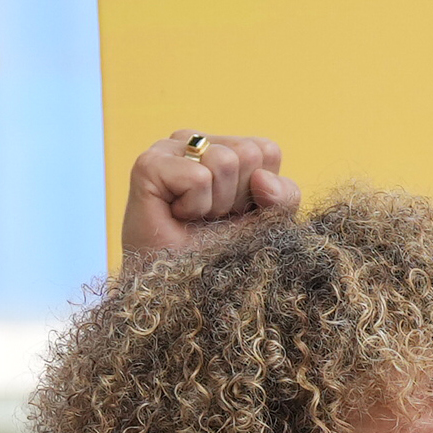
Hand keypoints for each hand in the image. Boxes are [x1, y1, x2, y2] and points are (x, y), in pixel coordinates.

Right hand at [123, 131, 294, 257]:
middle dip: (237, 198)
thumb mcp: (266, 223)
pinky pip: (197, 178)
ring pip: (224, 161)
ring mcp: (169, 147)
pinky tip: (175, 216)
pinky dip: (194, 207)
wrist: (178, 292)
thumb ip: (284, 196)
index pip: (266, 150)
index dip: (259, 192)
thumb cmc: (217, 254)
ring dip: (215, 205)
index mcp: (224, 146)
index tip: (232, 214)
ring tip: (193, 218)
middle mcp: (196, 141)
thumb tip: (262, 177)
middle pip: (248, 152)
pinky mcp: (148, 164)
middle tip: (210, 218)